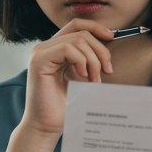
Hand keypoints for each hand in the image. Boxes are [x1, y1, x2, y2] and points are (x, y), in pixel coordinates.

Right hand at [17, 19, 115, 139]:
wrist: (47, 126)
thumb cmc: (64, 106)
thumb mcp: (82, 77)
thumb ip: (89, 60)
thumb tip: (109, 42)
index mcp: (55, 49)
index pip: (77, 25)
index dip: (96, 27)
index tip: (112, 37)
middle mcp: (45, 47)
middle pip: (81, 33)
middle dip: (100, 50)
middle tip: (107, 70)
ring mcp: (40, 52)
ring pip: (78, 40)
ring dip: (93, 60)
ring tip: (94, 80)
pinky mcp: (39, 60)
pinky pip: (68, 49)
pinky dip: (81, 61)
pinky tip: (82, 77)